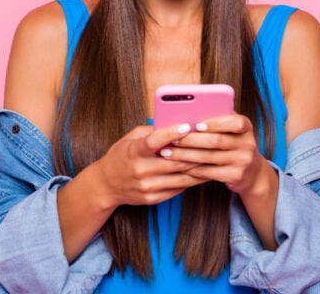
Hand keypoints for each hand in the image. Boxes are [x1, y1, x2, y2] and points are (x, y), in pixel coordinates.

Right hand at [91, 123, 206, 207]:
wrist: (106, 185)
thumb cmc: (121, 156)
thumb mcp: (130, 139)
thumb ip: (151, 131)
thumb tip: (174, 122)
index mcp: (134, 152)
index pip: (154, 141)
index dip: (171, 133)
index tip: (187, 126)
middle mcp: (140, 170)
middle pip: (175, 161)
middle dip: (195, 152)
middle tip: (212, 143)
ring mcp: (147, 186)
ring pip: (181, 178)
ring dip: (199, 168)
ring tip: (213, 159)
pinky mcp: (153, 198)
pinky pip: (178, 189)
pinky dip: (191, 180)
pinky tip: (202, 173)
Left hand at [161, 113, 273, 196]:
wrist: (252, 172)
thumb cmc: (233, 144)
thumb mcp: (231, 130)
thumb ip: (217, 118)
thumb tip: (188, 110)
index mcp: (246, 127)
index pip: (236, 122)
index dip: (216, 123)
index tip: (196, 124)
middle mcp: (248, 144)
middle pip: (216, 141)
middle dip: (191, 140)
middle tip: (172, 139)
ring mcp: (243, 161)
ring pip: (209, 157)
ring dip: (185, 155)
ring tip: (168, 153)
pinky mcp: (236, 176)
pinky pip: (209, 172)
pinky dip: (192, 169)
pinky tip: (179, 166)